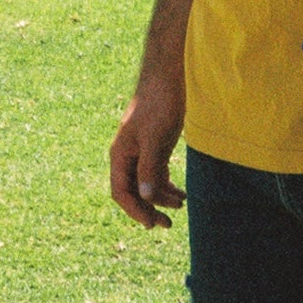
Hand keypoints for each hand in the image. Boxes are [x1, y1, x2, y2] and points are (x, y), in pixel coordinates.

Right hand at [109, 71, 186, 229]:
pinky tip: (181, 194)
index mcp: (120, 154)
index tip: (151, 224)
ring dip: (161, 198)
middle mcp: (127, 156)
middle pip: (133, 192)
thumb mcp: (155, 138)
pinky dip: (167, 186)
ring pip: (147, 185)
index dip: (134, 210)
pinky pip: (156, 174)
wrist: (168, 79)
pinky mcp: (154, 148)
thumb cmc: (158, 105)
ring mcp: (141, 152)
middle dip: (149, 208)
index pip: (120, 192)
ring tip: (182, 204)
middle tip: (167, 224)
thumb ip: (149, 167)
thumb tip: (144, 196)